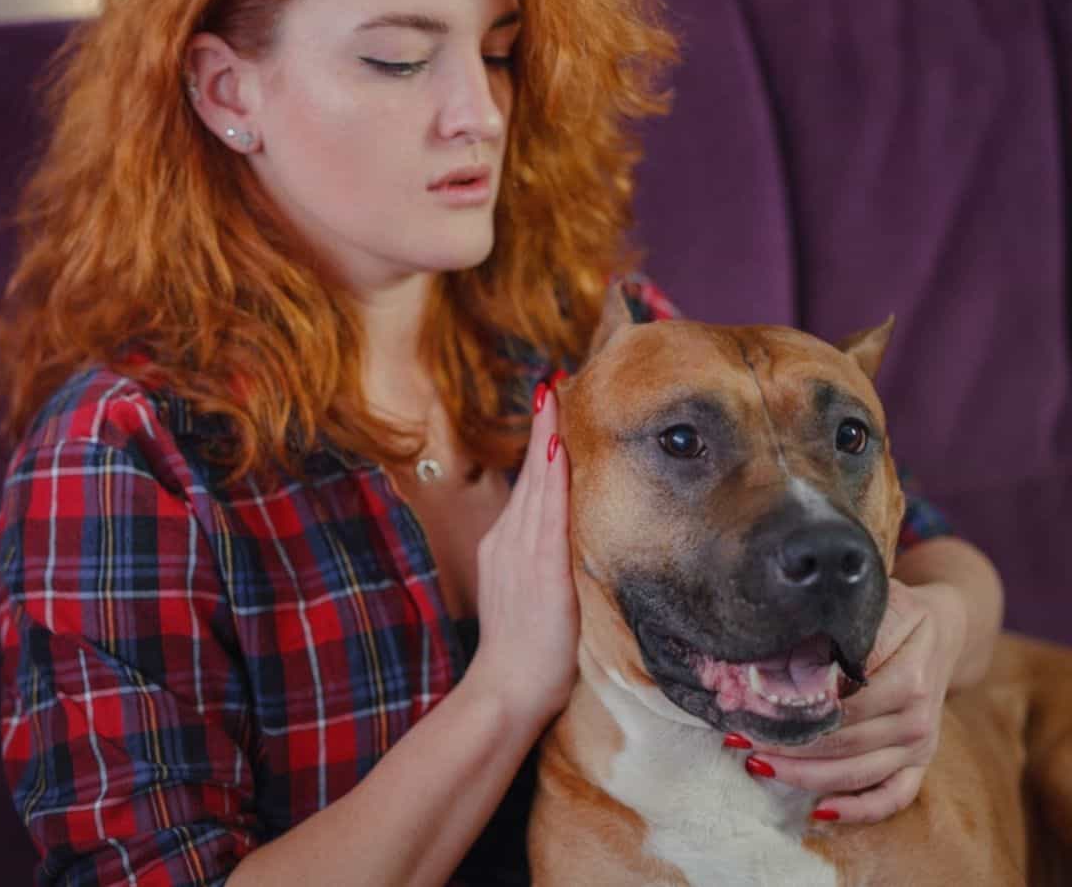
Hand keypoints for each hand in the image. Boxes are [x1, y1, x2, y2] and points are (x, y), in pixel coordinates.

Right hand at [460, 378, 577, 732]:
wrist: (505, 690)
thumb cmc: (523, 654)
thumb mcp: (525, 596)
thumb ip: (540, 563)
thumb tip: (565, 541)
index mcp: (506, 546)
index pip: (530, 485)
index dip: (541, 445)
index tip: (552, 404)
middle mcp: (508, 540)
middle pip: (531, 474)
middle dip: (545, 427)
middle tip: (556, 381)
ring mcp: (521, 552)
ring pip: (538, 484)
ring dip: (548, 439)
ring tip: (556, 397)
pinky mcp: (539, 567)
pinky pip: (548, 512)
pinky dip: (552, 477)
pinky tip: (558, 449)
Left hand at [745, 577, 967, 823]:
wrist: (943, 630)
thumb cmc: (896, 614)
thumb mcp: (870, 608)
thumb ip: (832, 634)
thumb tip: (776, 660)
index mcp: (908, 678)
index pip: (841, 707)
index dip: (791, 713)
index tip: (749, 711)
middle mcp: (917, 718)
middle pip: (843, 745)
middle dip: (786, 746)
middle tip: (739, 740)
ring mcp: (921, 745)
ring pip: (857, 774)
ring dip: (803, 776)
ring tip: (758, 765)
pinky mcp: (920, 762)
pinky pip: (893, 796)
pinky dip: (858, 811)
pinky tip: (819, 812)